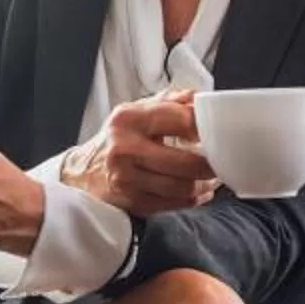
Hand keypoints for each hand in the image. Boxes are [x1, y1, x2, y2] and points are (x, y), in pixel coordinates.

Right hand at [60, 89, 218, 217]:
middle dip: (211, 164)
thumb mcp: (137, 111)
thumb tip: (201, 99)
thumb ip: (171, 101)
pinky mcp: (131, 202)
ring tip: (211, 178)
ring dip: (205, 185)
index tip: (216, 132)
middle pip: (186, 162)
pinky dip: (192, 199)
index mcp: (129, 119)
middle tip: (221, 160)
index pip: (181, 120)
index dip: (205, 128)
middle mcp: (125, 149)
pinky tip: (197, 192)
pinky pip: (173, 204)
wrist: (83, 172)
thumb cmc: (117, 139)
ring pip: (183, 188)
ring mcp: (127, 179)